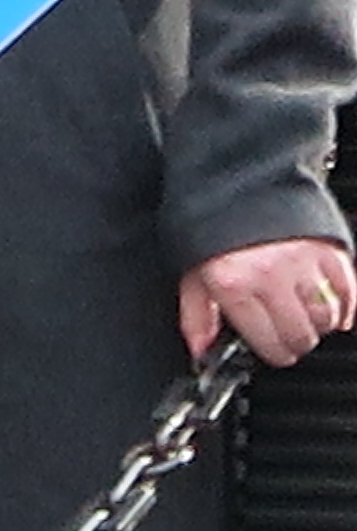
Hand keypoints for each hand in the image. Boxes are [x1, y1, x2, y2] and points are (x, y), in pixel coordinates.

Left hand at [182, 238, 356, 368]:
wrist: (236, 177)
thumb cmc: (209, 223)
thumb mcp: (191, 270)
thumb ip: (196, 314)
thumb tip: (201, 349)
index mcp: (234, 283)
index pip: (266, 341)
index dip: (272, 353)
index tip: (273, 352)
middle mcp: (272, 275)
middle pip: (300, 334)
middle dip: (295, 344)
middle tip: (288, 340)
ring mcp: (304, 261)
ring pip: (326, 317)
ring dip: (319, 327)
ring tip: (306, 323)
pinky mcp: (329, 248)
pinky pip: (349, 292)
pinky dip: (346, 308)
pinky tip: (335, 313)